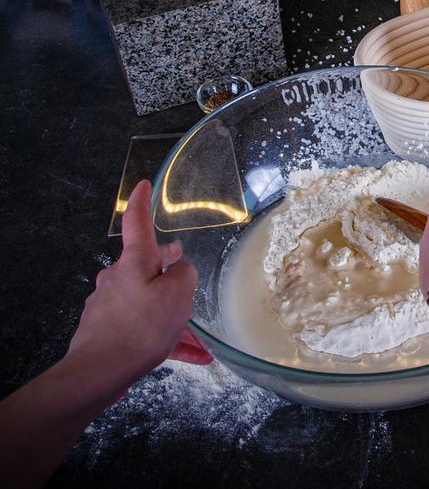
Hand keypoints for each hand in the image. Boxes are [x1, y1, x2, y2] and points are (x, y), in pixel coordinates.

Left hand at [65, 180, 210, 398]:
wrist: (98, 372)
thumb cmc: (141, 326)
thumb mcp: (177, 294)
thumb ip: (185, 274)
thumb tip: (179, 269)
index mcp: (135, 263)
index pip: (138, 223)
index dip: (141, 202)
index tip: (143, 185)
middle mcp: (118, 279)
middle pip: (146, 267)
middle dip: (167, 270)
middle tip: (183, 272)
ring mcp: (110, 306)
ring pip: (148, 304)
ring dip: (173, 317)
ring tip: (201, 340)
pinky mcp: (108, 333)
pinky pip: (144, 330)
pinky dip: (168, 341)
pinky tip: (194, 358)